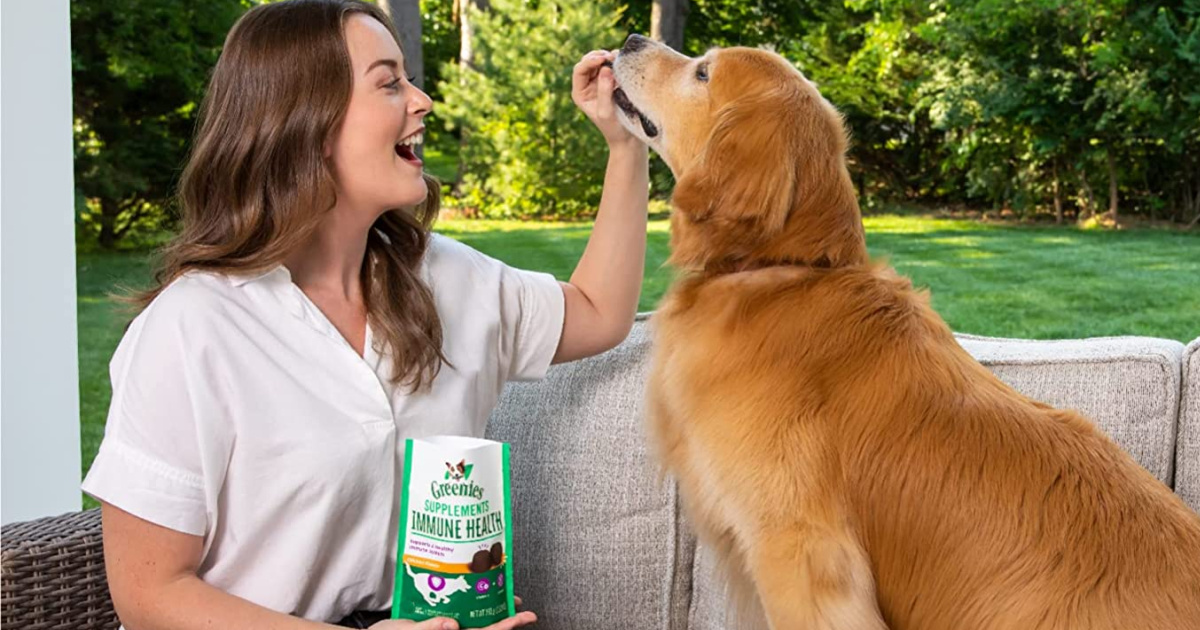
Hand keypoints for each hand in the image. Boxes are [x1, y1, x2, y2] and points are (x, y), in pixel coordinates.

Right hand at [368, 598, 535, 629]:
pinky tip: (477, 601)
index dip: (507, 626)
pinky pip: (462, 622)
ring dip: (492, 614)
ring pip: (476, 625)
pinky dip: (474, 612)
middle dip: (507, 619)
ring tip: (507, 601)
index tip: (526, 616)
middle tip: (523, 607)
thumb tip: (453, 626)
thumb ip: (429, 628)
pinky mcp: (437, 628)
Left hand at [571, 49, 638, 148]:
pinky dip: (616, 62)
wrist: (628, 139)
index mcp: (580, 93)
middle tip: (612, 56)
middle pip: (588, 62)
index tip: (603, 59)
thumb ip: (604, 91)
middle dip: (598, 56)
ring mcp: (600, 83)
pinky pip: (612, 66)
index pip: (579, 70)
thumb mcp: (606, 112)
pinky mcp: (613, 83)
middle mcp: (587, 86)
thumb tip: (605, 69)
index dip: (590, 61)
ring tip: (618, 58)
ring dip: (608, 57)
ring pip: (600, 62)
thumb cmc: (615, 129)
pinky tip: (623, 63)